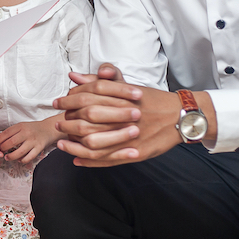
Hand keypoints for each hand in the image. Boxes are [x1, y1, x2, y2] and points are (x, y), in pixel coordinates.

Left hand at [0, 118, 60, 162]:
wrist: (48, 129)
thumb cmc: (33, 128)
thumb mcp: (22, 126)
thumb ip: (12, 132)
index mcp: (21, 126)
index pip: (6, 133)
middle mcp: (27, 133)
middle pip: (11, 142)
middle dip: (3, 148)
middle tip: (0, 151)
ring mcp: (33, 141)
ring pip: (19, 152)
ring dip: (11, 156)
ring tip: (7, 157)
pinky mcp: (39, 148)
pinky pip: (29, 157)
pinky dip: (22, 160)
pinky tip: (19, 160)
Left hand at [53, 63, 183, 166]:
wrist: (180, 116)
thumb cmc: (150, 100)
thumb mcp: (126, 86)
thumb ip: (99, 81)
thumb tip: (73, 76)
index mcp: (122, 97)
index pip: (88, 97)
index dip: (69, 100)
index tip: (58, 103)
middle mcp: (125, 116)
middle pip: (88, 119)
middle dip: (68, 122)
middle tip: (57, 123)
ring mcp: (130, 136)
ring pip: (95, 143)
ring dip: (75, 144)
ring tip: (61, 143)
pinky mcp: (136, 152)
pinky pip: (108, 160)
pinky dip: (90, 162)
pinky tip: (77, 160)